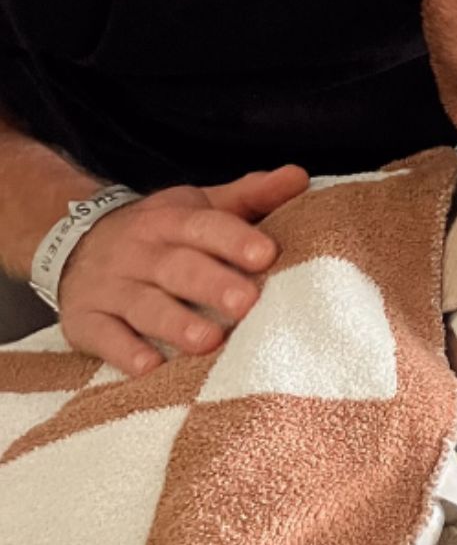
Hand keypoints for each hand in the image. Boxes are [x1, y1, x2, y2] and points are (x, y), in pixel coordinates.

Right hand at [57, 165, 308, 375]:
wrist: (68, 238)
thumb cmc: (160, 232)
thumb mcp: (199, 206)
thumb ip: (251, 195)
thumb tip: (300, 177)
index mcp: (170, 221)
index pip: (204, 226)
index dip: (235, 239)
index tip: (267, 254)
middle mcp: (138, 252)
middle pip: (177, 268)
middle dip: (212, 285)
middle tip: (247, 302)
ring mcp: (109, 287)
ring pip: (143, 305)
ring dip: (174, 323)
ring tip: (207, 341)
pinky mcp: (84, 321)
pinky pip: (103, 336)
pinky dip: (124, 352)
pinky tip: (149, 367)